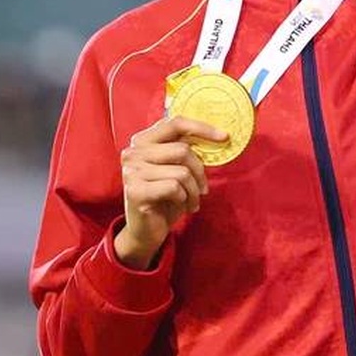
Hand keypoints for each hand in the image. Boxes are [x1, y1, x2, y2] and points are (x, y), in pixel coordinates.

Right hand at [114, 115, 223, 269]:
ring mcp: (132, 171)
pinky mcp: (135, 191)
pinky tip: (182, 207)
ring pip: (181, 172)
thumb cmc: (164, 197)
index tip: (224, 137)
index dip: (202, 128)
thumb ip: (185, 149)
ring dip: (194, 190)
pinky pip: (174, 188)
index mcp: (142, 141)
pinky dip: (185, 199)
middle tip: (203, 188)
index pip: (175, 123)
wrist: (145, 231)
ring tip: (192, 201)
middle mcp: (133, 152)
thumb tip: (217, 135)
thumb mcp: (175, 168)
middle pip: (182, 150)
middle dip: (200, 171)